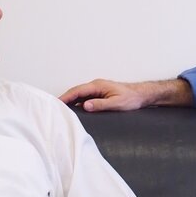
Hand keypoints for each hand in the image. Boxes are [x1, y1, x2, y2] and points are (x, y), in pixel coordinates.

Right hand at [59, 78, 191, 111]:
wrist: (142, 95)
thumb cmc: (131, 98)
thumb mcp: (116, 103)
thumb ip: (101, 104)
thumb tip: (85, 105)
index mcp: (98, 85)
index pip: (77, 91)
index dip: (66, 97)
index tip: (56, 103)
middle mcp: (96, 85)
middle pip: (76, 92)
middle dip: (64, 99)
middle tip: (53, 107)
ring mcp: (98, 89)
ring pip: (80, 95)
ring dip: (71, 101)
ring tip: (61, 110)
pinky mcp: (100, 94)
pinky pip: (85, 98)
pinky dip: (78, 103)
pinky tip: (75, 111)